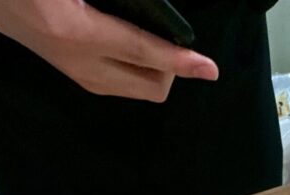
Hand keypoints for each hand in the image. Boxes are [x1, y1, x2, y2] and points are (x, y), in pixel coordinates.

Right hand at [0, 0, 218, 101]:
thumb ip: (122, 7)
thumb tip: (150, 17)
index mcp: (79, 33)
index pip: (146, 53)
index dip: (183, 61)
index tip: (210, 69)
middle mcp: (84, 64)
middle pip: (154, 87)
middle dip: (173, 67)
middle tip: (170, 38)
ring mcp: (82, 76)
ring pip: (142, 90)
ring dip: (159, 70)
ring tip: (156, 40)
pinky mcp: (80, 78)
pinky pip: (128, 85)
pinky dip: (142, 68)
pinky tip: (138, 44)